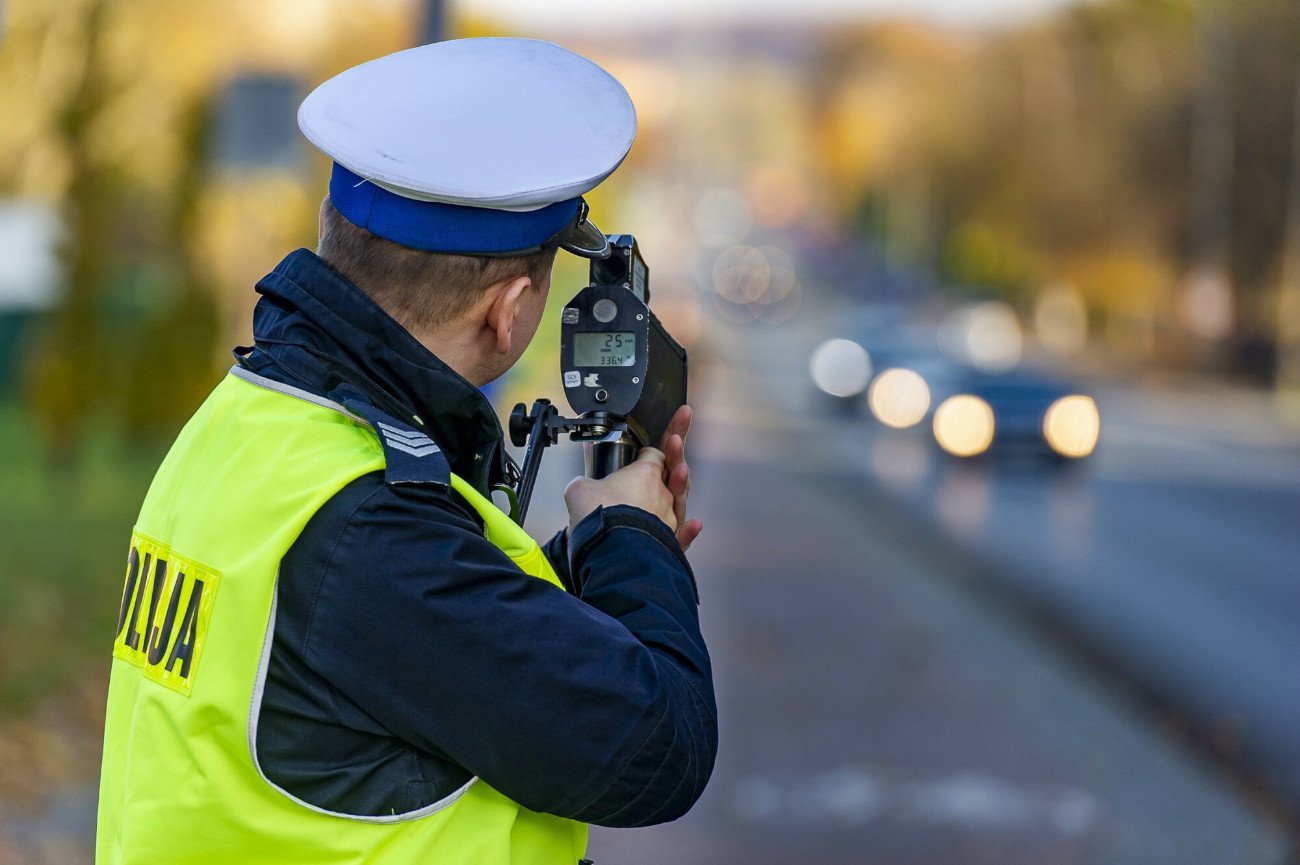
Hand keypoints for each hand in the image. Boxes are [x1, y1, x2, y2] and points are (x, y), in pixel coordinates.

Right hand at [563, 405, 703, 550]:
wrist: (611, 550)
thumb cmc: (599, 517)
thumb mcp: (580, 490)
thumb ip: (583, 482)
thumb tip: (579, 485)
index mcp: (644, 474)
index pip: (653, 454)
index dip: (647, 451)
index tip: (640, 452)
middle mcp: (662, 494)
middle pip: (672, 469)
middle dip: (675, 452)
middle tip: (676, 437)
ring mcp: (669, 519)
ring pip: (679, 498)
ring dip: (681, 484)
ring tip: (681, 471)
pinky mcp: (670, 543)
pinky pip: (682, 535)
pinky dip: (688, 531)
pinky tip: (696, 524)